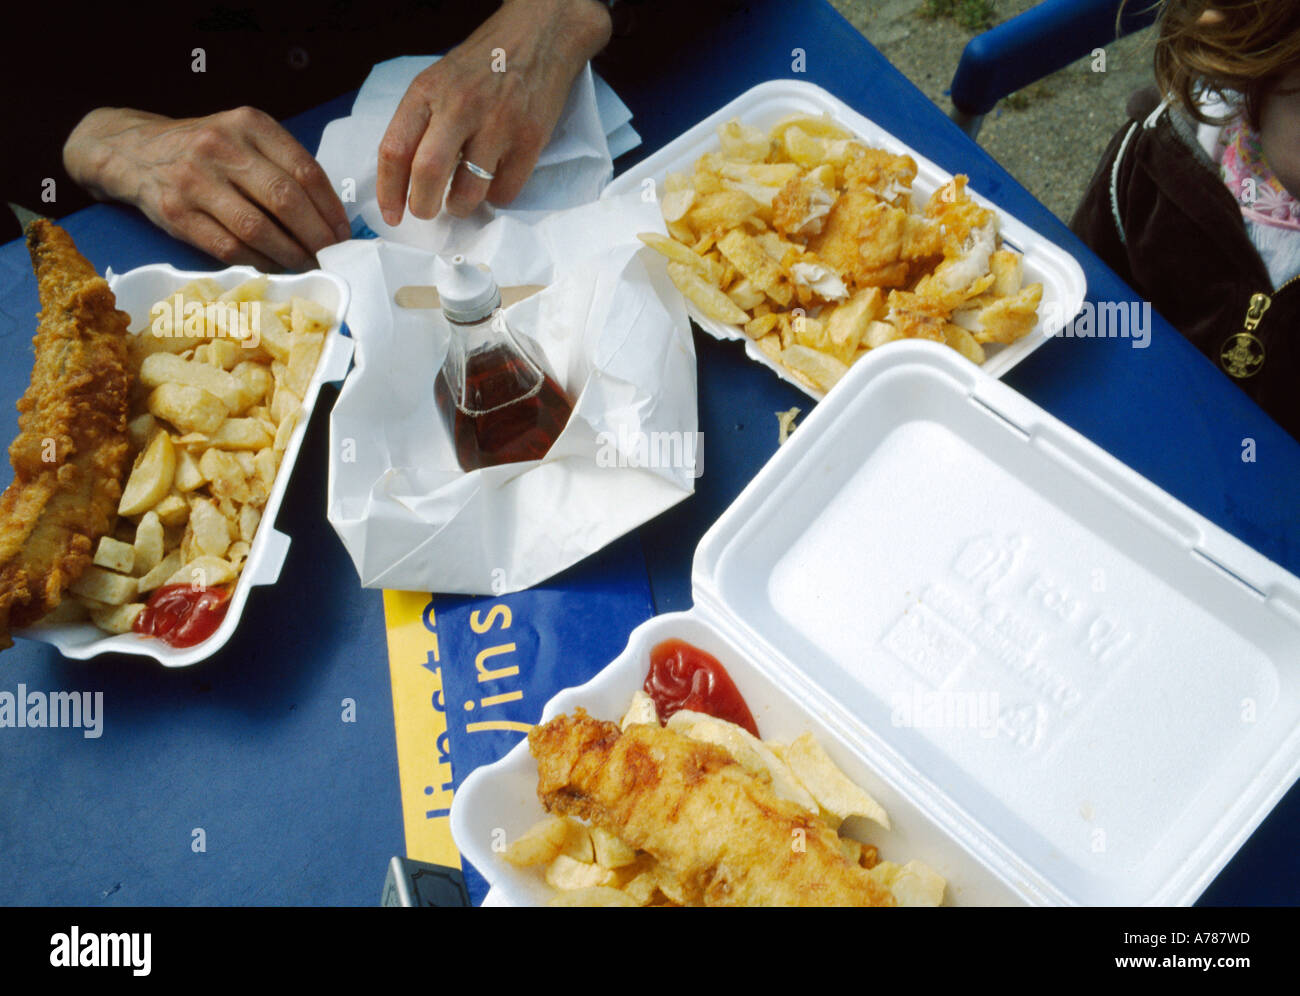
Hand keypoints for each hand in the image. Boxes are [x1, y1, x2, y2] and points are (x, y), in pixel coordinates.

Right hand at [64, 106, 351, 270]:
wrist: (133, 151)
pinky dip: (259, 262)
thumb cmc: (205, 150)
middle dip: (317, 236)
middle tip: (332, 256)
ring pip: (258, 228)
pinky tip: (276, 267)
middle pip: (285, 200)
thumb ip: (282, 165)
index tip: (344, 234)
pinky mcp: (177, 212)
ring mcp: (196, 179)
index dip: (330, 209)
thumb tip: (330, 218)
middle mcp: (222, 147)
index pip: (304, 171)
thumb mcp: (244, 137)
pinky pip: (229, 247)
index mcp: (249, 124)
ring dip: (291, 254)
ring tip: (308, 266)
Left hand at [377, 0, 612, 224]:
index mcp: (428, 91)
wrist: (539, 35)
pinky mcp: (530, 139)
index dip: (388, 190)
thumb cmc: (483, 65)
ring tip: (460, 199)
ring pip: (469, 191)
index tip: (391, 213)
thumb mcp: (439, 80)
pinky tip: (493, 181)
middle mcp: (460, 105)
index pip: (395, 149)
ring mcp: (498, 123)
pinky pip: (505, 191)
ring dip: (460, 206)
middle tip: (426, 211)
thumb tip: (404, 178)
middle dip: (423, 206)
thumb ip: (420, 122)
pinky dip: (495, 196)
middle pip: (428, 173)